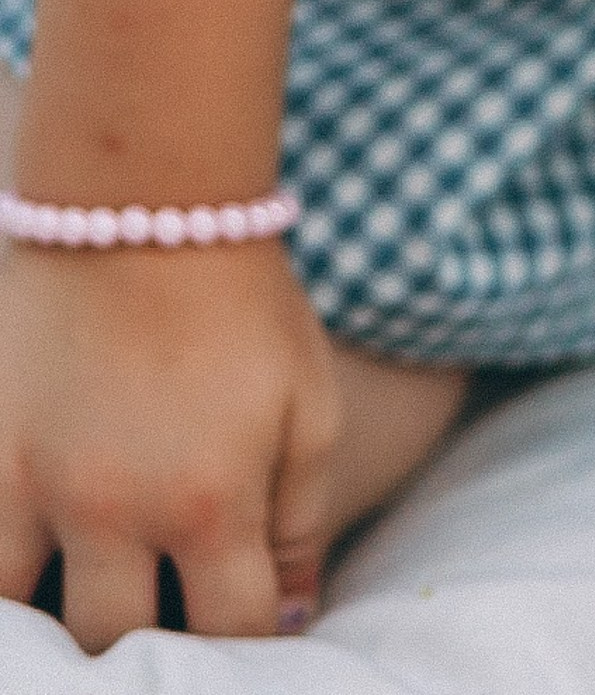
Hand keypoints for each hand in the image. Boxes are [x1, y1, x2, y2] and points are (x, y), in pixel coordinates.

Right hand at [0, 237, 340, 645]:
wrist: (143, 202)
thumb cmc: (243, 300)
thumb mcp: (308, 400)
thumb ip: (302, 517)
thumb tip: (299, 613)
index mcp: (212, 498)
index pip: (234, 633)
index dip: (250, 651)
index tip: (246, 641)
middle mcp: (119, 509)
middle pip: (128, 645)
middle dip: (157, 654)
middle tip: (169, 628)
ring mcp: (38, 486)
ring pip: (38, 627)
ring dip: (71, 633)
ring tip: (100, 599)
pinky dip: (8, 587)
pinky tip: (33, 588)